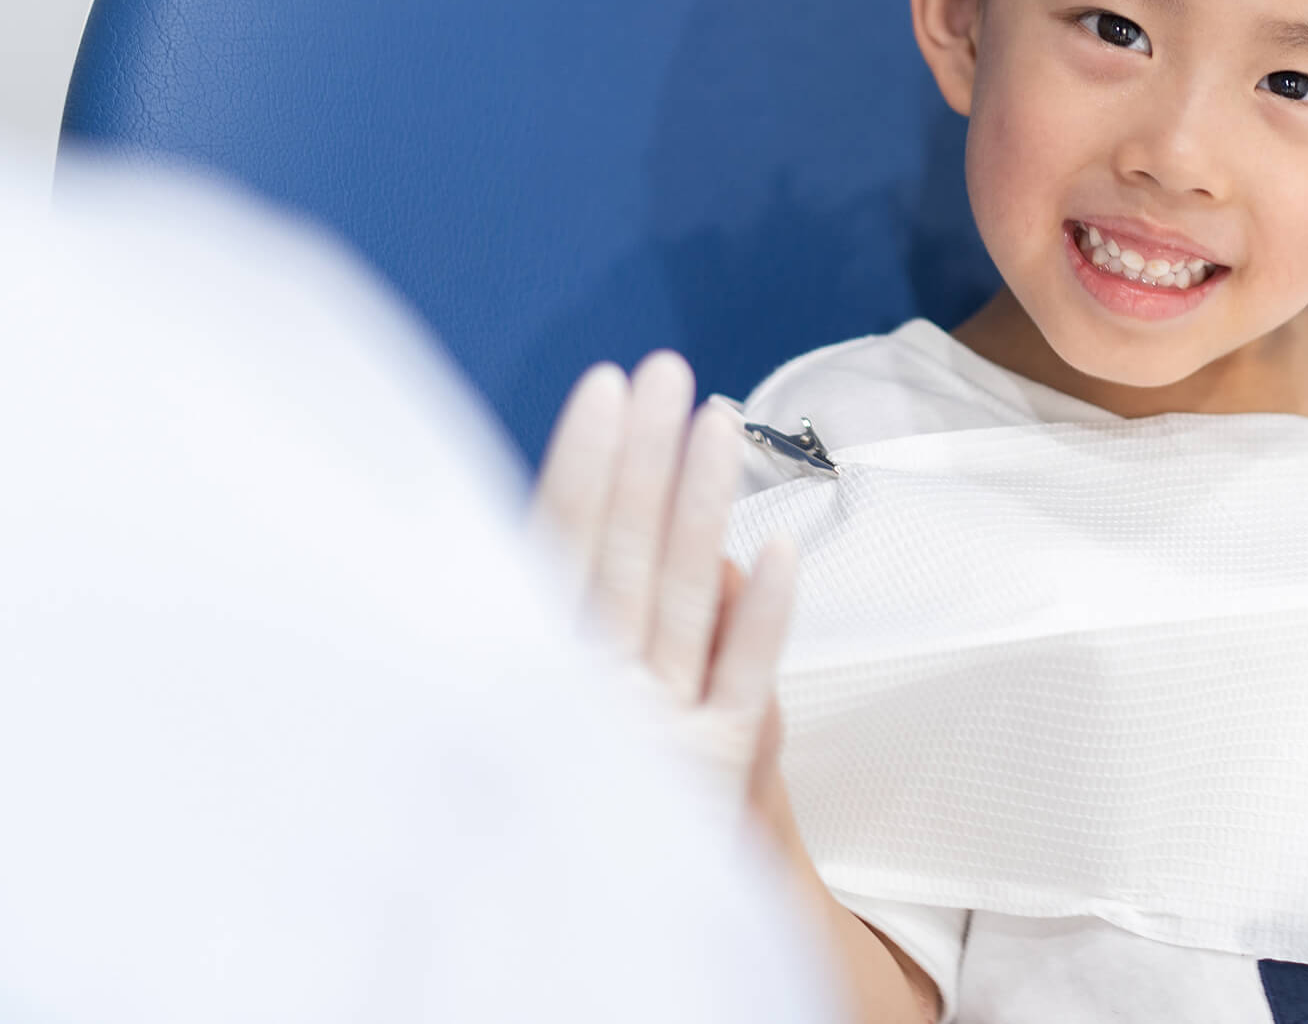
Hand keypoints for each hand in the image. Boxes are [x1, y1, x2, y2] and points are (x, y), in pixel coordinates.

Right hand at [533, 353, 938, 1023]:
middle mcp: (582, 701)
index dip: (583, 467)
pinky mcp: (709, 777)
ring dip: (701, 506)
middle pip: (620, 560)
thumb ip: (556, 619)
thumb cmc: (557, 800)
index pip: (554, 551)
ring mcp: (649, 736)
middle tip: (665, 369)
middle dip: (643, 460)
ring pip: (681, 603)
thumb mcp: (533, 711)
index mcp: (527, 678)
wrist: (594, 939)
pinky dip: (762, 617)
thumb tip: (590, 507)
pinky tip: (780, 547)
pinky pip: (741, 683)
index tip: (606, 386)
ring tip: (720, 419)